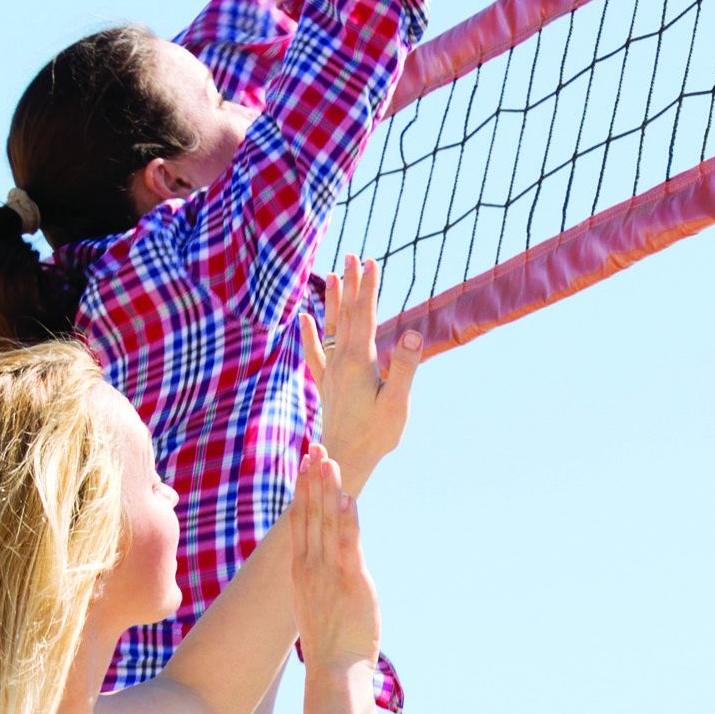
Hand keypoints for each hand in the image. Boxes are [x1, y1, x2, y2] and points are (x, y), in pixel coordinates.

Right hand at [287, 449, 380, 670]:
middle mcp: (310, 566)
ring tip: (328, 459)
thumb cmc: (331, 641)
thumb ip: (319, 578)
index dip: (302, 490)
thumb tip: (325, 566)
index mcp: (301, 570)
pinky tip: (346, 497)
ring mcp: (328, 573)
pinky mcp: (350, 581)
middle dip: (312, 478)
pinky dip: (346, 519)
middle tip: (314, 447)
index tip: (305, 464)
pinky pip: (346, 544)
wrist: (334, 670)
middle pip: (308, 513)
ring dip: (326, 489)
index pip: (299, 521)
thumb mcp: (317, 602)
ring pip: (324, 522)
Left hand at [300, 255, 421, 487]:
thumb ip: (403, 368)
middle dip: (351, 284)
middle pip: (346, 315)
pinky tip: (304, 318)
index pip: (364, 316)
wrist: (344, 458)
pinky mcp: (327, 384)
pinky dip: (309, 333)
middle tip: (353, 255)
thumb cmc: (376, 434)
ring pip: (330, 327)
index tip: (372, 261)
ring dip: (332, 301)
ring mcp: (331, 371)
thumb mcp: (396, 402)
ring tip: (330, 275)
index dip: (368, 288)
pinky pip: (316, 351)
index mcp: (359, 361)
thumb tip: (410, 334)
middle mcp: (341, 361)